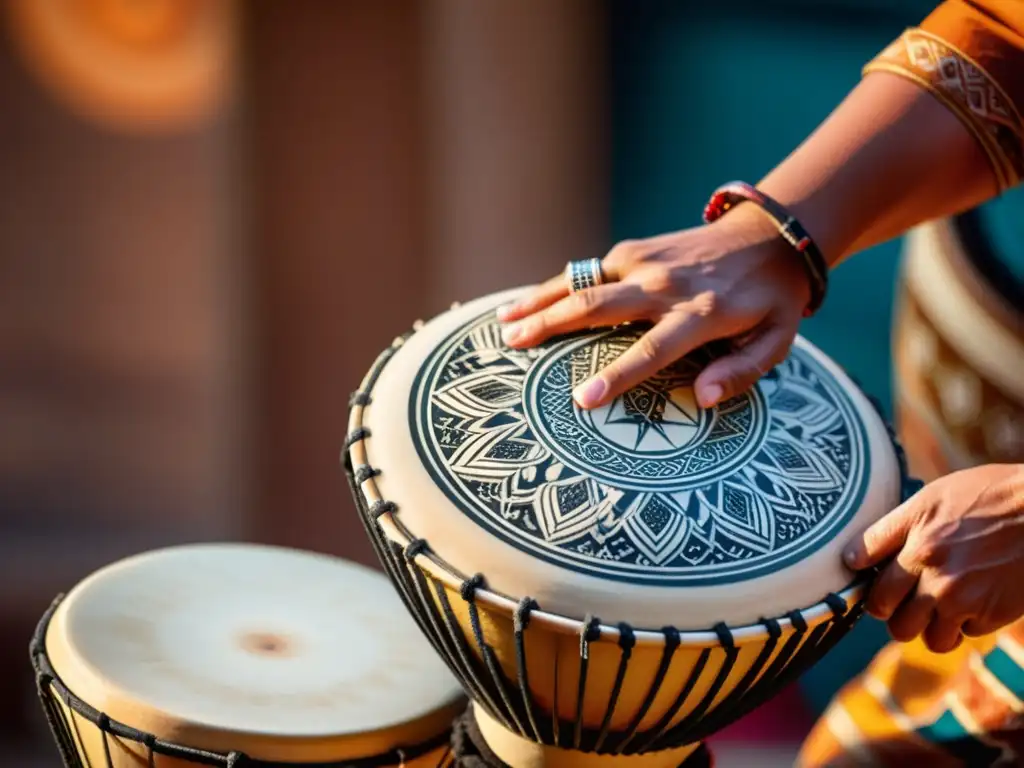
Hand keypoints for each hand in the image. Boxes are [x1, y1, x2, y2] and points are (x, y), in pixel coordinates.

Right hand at [496, 204, 811, 409]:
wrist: (769, 234)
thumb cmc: (771, 299)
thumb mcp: (777, 340)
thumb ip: (743, 372)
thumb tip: (700, 398)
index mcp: (701, 314)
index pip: (652, 349)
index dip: (618, 375)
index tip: (583, 399)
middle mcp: (665, 284)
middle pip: (599, 306)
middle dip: (552, 325)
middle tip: (514, 345)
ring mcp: (645, 260)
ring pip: (582, 281)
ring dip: (540, 301)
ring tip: (503, 322)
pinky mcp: (634, 249)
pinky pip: (586, 271)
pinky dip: (554, 287)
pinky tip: (527, 302)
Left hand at [844, 463, 1023, 652]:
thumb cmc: (986, 496)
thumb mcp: (929, 499)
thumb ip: (887, 531)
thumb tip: (850, 559)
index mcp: (917, 547)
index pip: (874, 592)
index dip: (872, 596)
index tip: (879, 591)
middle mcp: (936, 578)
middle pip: (894, 623)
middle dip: (896, 616)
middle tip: (907, 602)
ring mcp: (965, 600)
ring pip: (928, 639)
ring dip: (930, 627)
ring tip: (939, 607)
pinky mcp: (993, 615)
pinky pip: (965, 634)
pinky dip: (966, 623)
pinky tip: (974, 599)